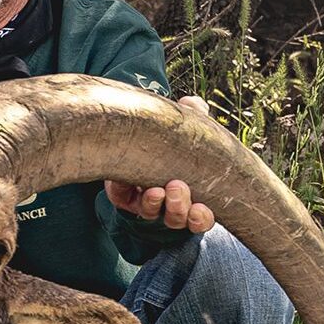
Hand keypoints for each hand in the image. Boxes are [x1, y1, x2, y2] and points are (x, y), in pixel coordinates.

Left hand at [103, 96, 217, 234]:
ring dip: (155, 203)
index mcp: (192, 196)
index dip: (201, 218)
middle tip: (176, 187)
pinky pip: (124, 200)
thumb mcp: (187, 127)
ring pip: (152, 212)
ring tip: (155, 190)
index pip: (201, 218)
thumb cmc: (173, 138)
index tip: (202, 208)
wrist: (137, 135)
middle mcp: (169, 204)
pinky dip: (127, 192)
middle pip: (176, 218)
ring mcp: (145, 201)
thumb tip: (193, 104)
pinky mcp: (122, 194)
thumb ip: (194, 116)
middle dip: (179, 206)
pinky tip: (128, 182)